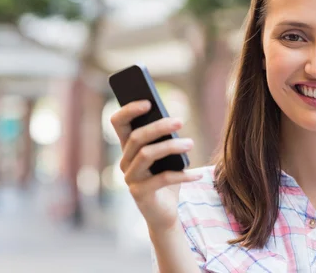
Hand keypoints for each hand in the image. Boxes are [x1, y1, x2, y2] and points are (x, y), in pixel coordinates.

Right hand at [110, 100, 202, 230]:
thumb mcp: (167, 157)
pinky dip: (182, 175)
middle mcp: (124, 161)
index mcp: (128, 148)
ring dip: (171, 146)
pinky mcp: (140, 194)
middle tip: (180, 120)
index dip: (129, 110)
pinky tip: (198, 173)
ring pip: (147, 155)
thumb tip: (174, 121)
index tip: (148, 101)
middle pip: (136, 137)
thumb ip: (165, 139)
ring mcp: (130, 178)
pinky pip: (162, 179)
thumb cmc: (166, 179)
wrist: (164, 213)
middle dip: (158, 127)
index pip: (118, 123)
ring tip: (190, 143)